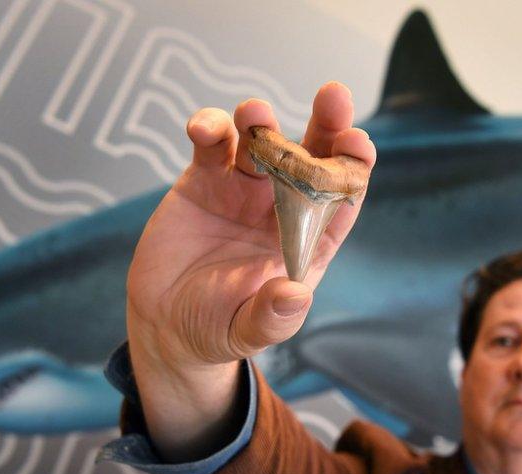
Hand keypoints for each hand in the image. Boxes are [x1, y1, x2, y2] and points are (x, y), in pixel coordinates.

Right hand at [126, 82, 375, 372]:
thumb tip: (296, 296)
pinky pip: (212, 146)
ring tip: (253, 114)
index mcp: (308, 240)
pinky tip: (204, 127)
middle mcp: (282, 208)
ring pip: (261, 142)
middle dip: (326, 124)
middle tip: (334, 95)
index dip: (352, 168)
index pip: (341, 197)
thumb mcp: (248, 331)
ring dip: (260, 122)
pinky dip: (210, 129)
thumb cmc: (218, 327)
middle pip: (312, 157)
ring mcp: (243, 190)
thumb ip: (273, 317)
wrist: (165, 322)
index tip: (357, 144)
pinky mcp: (204, 181)